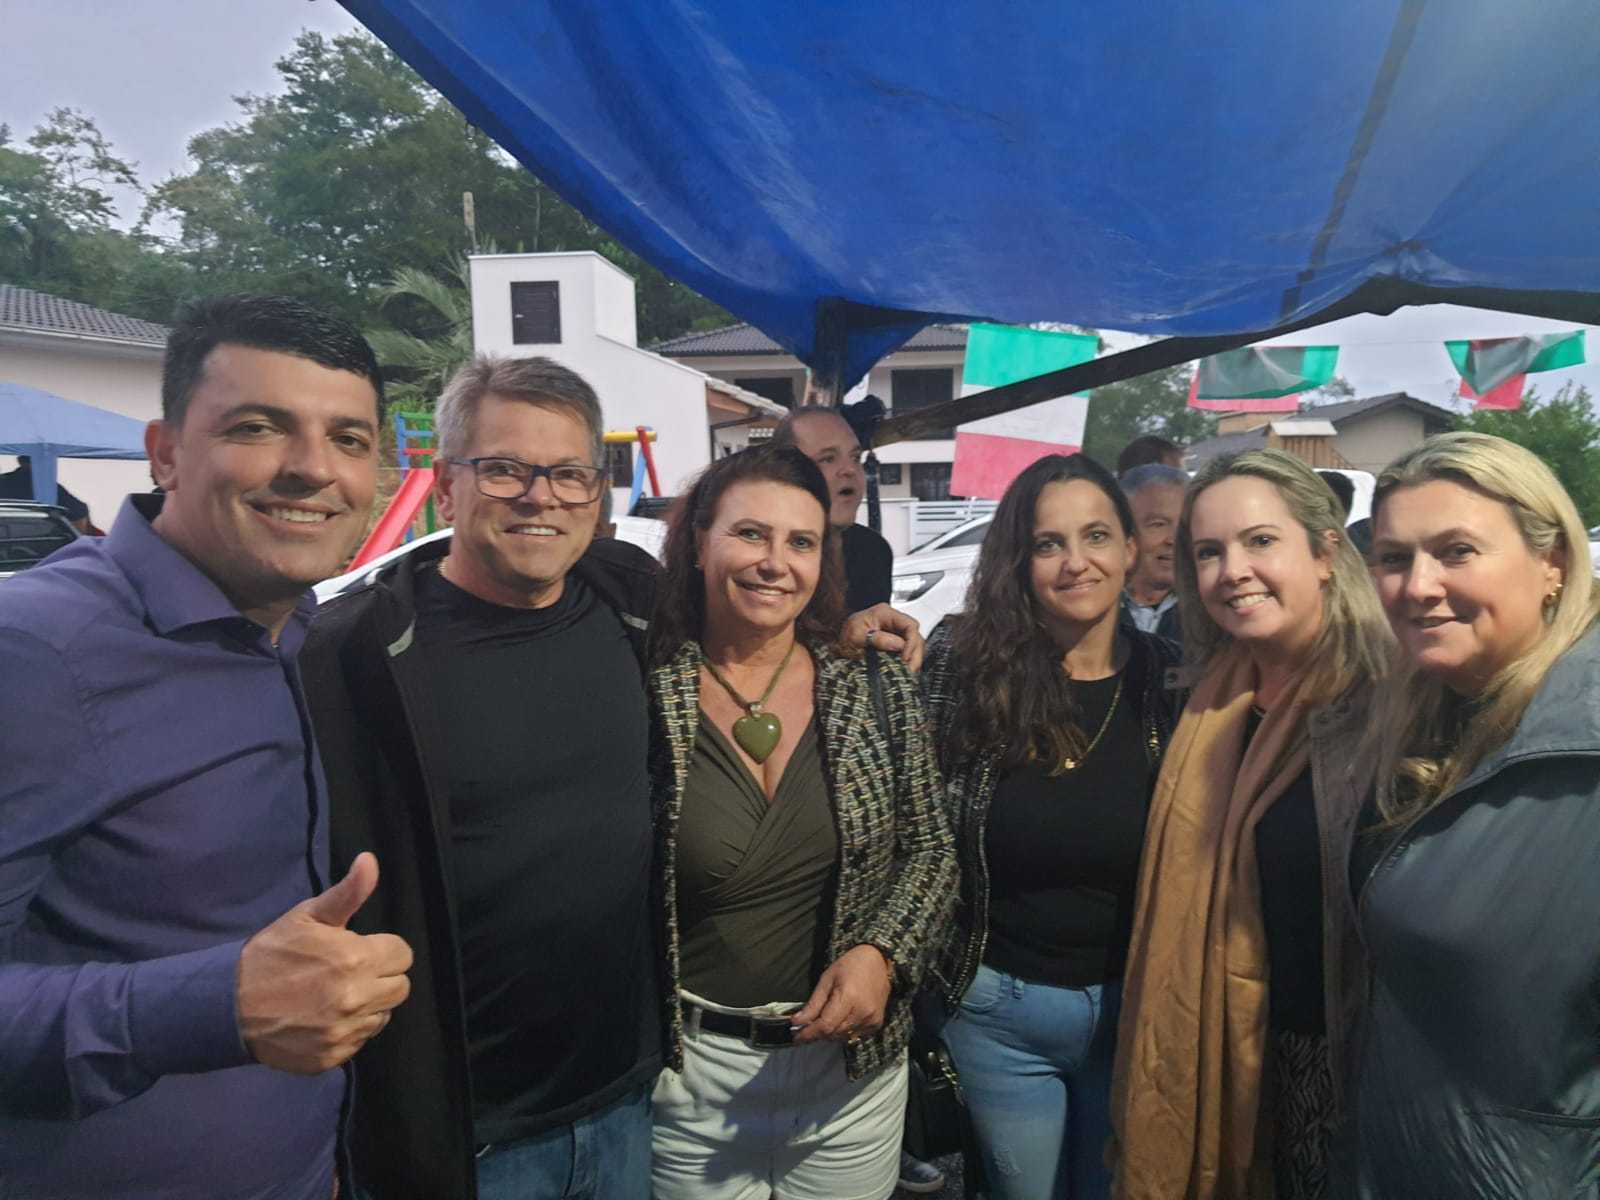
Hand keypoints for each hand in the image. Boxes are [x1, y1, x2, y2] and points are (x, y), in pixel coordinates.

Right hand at [237, 852, 412, 1074]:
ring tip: (335, 995)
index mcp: (356, 959)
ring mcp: (344, 1033)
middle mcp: (356, 999)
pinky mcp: (331, 1058)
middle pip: (400, 987)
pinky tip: (323, 1018)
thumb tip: (370, 861)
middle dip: (381, 976)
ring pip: (382, 1016)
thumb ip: (347, 893)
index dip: (384, 949)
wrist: (227, 1005)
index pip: (403, 954)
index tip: (360, 950)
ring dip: (368, 1005)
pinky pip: (359, 1042)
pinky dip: (348, 1031)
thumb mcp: (307, 915)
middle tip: (350, 972)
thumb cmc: (271, 954)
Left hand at [790, 944, 892, 1044]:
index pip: (825, 1026)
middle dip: (816, 1034)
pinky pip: (854, 1035)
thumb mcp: (827, 979)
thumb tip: (796, 1022)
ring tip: (821, 1022)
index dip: (809, 1034)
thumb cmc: (850, 965)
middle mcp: (863, 1013)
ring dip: (829, 1033)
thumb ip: (813, 1004)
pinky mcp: (876, 1024)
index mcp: (849, 998)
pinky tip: (839, 1019)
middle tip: (804, 1029)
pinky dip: (843, 1032)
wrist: (878, 961)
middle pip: (833, 1034)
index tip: (796, 1037)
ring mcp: (872, 1020)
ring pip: (842, 1037)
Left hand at [843, 604, 924, 671]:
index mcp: (884, 613)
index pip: (909, 625)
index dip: (911, 643)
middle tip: (910, 669)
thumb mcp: (856, 636)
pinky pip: (908, 651)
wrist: (836, 647)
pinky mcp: (894, 643)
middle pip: (916, 635)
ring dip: (913, 659)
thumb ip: (877, 638)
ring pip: (915, 644)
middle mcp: (892, 620)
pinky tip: (905, 670)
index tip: (906, 658)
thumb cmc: (843, 638)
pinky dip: (909, 661)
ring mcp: (894, 632)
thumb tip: (899, 644)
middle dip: (915, 654)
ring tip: (908, 672)